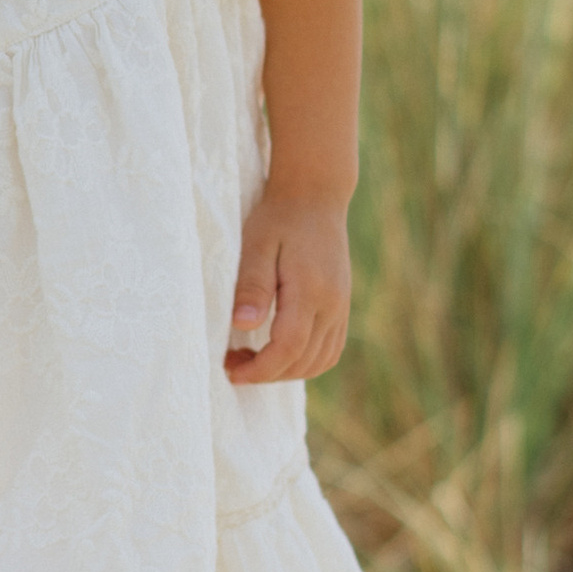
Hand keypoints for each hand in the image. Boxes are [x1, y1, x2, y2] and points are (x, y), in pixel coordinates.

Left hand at [226, 189, 351, 384]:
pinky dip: (304, 362)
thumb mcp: (256, 246)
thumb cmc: (279, 219)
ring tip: (252, 359)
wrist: (315, 197)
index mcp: (310, 291)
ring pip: (319, 361)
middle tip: (232, 363)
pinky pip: (329, 350)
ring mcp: (341, 308)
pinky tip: (277, 352)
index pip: (289, 348)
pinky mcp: (341, 307)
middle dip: (266, 374)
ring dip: (285, 371)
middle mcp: (332, 305)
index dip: (260, 369)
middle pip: (303, 361)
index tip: (231, 371)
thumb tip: (242, 326)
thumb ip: (252, 286)